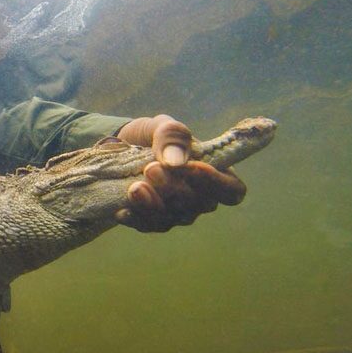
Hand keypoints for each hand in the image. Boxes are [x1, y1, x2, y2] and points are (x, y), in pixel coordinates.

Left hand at [114, 115, 246, 231]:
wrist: (119, 147)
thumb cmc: (151, 136)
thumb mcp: (161, 125)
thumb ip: (171, 135)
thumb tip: (175, 161)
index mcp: (213, 172)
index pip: (232, 190)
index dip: (216, 184)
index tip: (190, 167)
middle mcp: (199, 197)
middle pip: (199, 205)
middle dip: (174, 188)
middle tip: (150, 168)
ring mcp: (177, 212)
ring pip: (173, 218)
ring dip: (153, 205)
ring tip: (134, 188)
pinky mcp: (153, 219)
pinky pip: (149, 226)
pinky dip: (136, 218)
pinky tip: (121, 210)